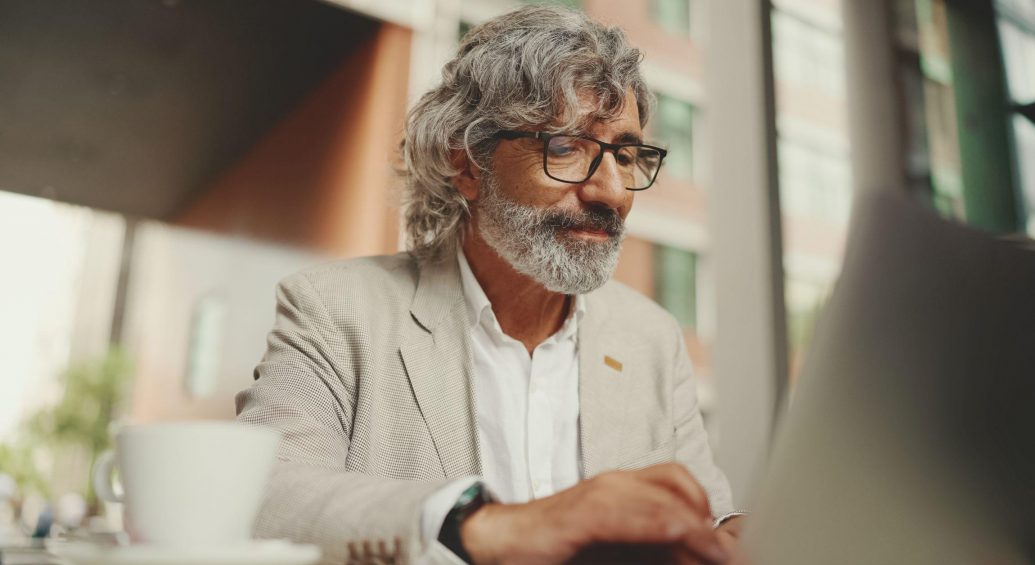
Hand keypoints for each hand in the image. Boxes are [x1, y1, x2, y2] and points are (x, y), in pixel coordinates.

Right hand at [459, 463, 728, 564]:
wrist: (504, 543)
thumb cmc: (557, 549)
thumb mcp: (616, 547)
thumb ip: (650, 548)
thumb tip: (693, 554)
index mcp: (625, 490)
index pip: (679, 483)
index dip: (707, 509)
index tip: (727, 544)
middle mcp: (615, 484)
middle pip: (676, 483)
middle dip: (705, 516)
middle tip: (725, 551)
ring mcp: (598, 494)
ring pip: (659, 498)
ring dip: (692, 527)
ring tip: (715, 552)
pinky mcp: (581, 513)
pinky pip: (626, 514)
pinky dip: (657, 525)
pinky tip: (677, 535)